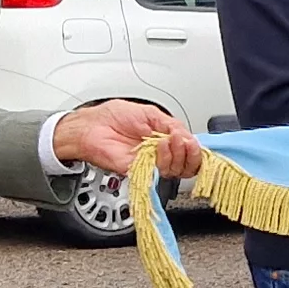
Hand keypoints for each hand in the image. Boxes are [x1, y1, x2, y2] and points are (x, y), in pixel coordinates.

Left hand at [56, 99, 201, 177]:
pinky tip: (160, 147)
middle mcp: (159, 154)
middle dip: (190, 153)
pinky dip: (164, 161)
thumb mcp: (150, 113)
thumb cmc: (113, 117)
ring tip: (169, 140)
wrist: (92, 126)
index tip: (194, 142)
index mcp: (164, 139)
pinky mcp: (139, 172)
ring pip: (177, 170)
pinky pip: (158, 174)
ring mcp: (150, 164)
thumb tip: (187, 136)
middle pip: (187, 165)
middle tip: (184, 141)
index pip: (189, 151)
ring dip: (177, 154)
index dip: (196, 149)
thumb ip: (171, 125)